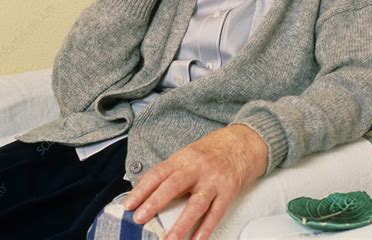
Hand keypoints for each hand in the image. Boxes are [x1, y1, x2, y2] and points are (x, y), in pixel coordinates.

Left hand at [123, 124, 267, 239]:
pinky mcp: (228, 191)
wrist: (244, 142)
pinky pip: (216, 213)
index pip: (158, 173)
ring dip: (181, 225)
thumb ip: (173, 172)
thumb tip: (150, 193)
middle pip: (173, 186)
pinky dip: (205, 229)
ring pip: (195, 204)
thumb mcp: (190, 154)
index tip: (128, 205)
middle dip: (155, 203)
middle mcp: (197, 168)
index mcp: (184, 157)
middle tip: (139, 219)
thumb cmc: (213, 150)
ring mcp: (214, 180)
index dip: (142, 189)